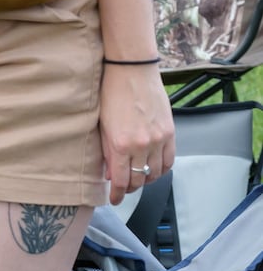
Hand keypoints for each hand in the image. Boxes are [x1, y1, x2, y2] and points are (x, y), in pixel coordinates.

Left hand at [99, 63, 174, 204]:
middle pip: (139, 180)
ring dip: (146, 179)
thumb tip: (110, 174)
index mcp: (119, 144)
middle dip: (131, 188)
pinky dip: (161, 168)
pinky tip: (153, 168)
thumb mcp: (101, 124)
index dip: (117, 195)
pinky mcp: (170, 132)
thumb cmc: (110, 92)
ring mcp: (158, 139)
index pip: (121, 181)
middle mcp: (141, 145)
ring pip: (156, 173)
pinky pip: (169, 160)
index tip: (114, 200)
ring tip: (138, 178)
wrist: (131, 70)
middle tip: (124, 188)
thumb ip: (105, 151)